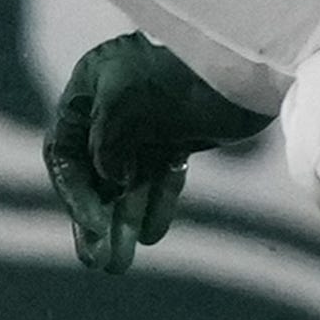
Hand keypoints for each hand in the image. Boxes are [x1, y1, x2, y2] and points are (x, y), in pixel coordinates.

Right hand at [42, 33, 273, 273]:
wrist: (252, 54)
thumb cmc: (185, 65)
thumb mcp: (128, 97)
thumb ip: (107, 139)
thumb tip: (110, 181)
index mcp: (89, 87)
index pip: (66, 150)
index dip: (75, 193)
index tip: (93, 226)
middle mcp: (111, 107)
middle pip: (94, 173)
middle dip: (94, 219)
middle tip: (96, 261)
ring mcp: (147, 122)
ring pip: (127, 182)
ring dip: (122, 221)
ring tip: (117, 265)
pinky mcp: (179, 135)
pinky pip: (160, 177)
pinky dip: (156, 204)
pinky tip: (151, 235)